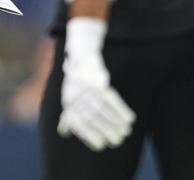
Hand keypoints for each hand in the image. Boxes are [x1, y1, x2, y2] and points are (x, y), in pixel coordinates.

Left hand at [58, 18, 134, 150]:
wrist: (82, 46)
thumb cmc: (77, 75)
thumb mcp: (68, 92)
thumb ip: (67, 112)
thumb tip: (63, 132)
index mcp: (68, 99)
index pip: (77, 122)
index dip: (89, 136)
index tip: (101, 146)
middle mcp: (75, 92)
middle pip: (93, 117)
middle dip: (107, 130)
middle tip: (119, 140)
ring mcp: (86, 84)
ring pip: (104, 108)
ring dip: (117, 122)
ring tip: (127, 131)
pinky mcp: (98, 76)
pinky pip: (111, 96)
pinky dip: (121, 108)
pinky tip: (130, 117)